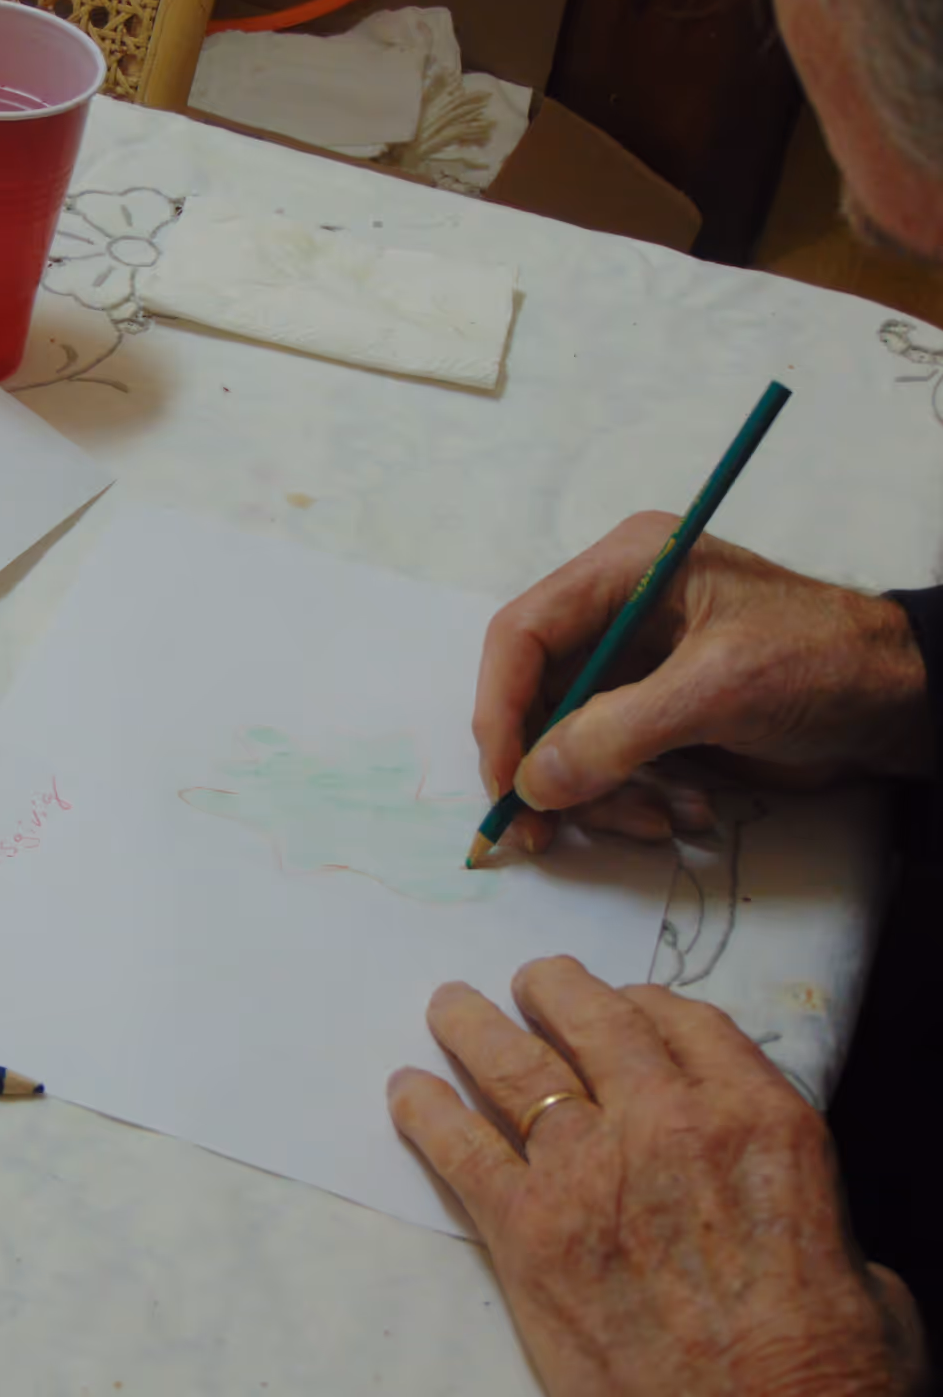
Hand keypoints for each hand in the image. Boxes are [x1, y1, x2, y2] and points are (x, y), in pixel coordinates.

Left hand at [388, 958, 925, 1396]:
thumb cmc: (829, 1372)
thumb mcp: (856, 1261)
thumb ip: (798, 1204)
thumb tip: (778, 1209)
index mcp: (759, 1120)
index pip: (685, 1021)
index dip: (644, 1004)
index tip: (622, 1003)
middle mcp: (668, 1123)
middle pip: (592, 1019)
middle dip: (553, 991)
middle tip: (530, 984)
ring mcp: (590, 1171)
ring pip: (514, 1064)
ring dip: (473, 1024)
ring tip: (451, 1005)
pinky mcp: (529, 1231)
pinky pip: (461, 1147)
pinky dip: (426, 1112)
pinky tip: (407, 1093)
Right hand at [473, 511, 930, 855]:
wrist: (908, 704)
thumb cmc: (823, 666)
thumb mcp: (720, 689)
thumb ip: (617, 733)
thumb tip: (532, 783)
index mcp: (623, 570)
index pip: (521, 635)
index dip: (500, 708)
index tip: (507, 780)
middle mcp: (616, 611)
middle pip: (533, 695)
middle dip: (544, 767)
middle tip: (544, 832)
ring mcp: (635, 666)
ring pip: (565, 741)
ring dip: (598, 794)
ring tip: (658, 822)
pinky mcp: (655, 714)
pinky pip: (606, 764)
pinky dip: (630, 799)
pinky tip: (683, 813)